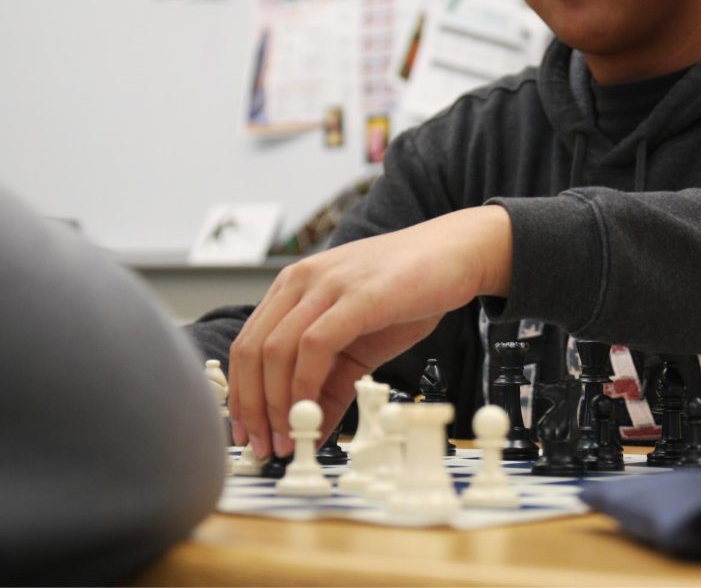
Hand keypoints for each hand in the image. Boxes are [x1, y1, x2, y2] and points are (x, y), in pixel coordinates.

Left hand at [228, 205, 512, 457]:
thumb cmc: (412, 292)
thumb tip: (313, 428)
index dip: (243, 395)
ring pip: (275, 350)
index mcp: (295, 287)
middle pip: (251, 351)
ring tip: (289, 438)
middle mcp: (301, 281)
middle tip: (265, 446)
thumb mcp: (362, 344)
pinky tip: (312, 411)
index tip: (250, 433)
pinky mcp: (355, 295)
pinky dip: (305, 384)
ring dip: (276, 403)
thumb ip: (333, 381)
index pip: (247, 345)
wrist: (458, 254)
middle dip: (252, 407)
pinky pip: (314, 345)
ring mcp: (326, 284)